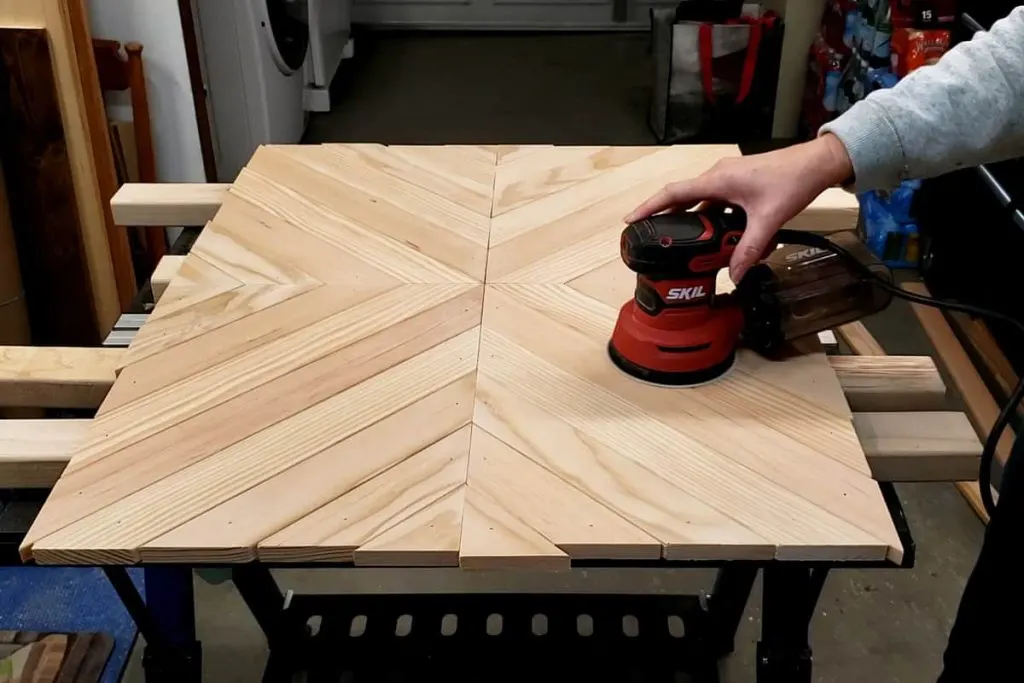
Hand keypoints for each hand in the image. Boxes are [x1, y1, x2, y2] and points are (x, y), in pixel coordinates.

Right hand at [624, 134, 854, 282]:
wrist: (817, 163)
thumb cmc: (792, 180)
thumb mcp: (768, 219)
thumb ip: (749, 249)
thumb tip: (734, 274)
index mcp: (718, 179)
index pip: (673, 194)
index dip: (649, 207)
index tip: (630, 220)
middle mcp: (718, 175)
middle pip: (683, 199)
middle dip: (667, 219)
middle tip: (654, 239)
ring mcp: (729, 178)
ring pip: (702, 202)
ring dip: (694, 221)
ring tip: (685, 244)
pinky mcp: (740, 183)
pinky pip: (717, 201)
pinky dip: (712, 218)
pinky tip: (720, 236)